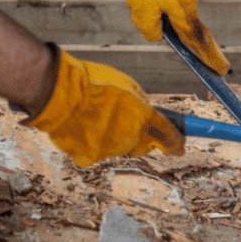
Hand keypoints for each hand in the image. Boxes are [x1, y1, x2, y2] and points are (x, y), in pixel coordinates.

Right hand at [24, 46, 183, 165]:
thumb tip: (148, 117)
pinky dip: (91, 140)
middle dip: (138, 134)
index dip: (176, 142)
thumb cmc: (94, 84)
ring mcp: (106, 152)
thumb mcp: (129, 86)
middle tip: (124, 117)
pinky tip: (82, 123)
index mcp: (142, 120)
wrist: (59, 93)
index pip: (169, 136)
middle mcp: (128, 141)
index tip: (181, 147)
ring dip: (111, 136)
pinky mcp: (86, 157)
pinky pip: (94, 150)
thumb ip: (143, 107)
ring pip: (116, 147)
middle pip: (141, 144)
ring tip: (95, 114)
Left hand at [106, 0, 229, 75]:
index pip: (196, 40)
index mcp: (184, 11)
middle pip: (186, 24)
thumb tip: (158, 34)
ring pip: (172, 6)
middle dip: (184, 36)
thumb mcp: (141, 11)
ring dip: (158, 9)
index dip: (207, 56)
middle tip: (196, 50)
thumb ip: (150, 30)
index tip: (220, 69)